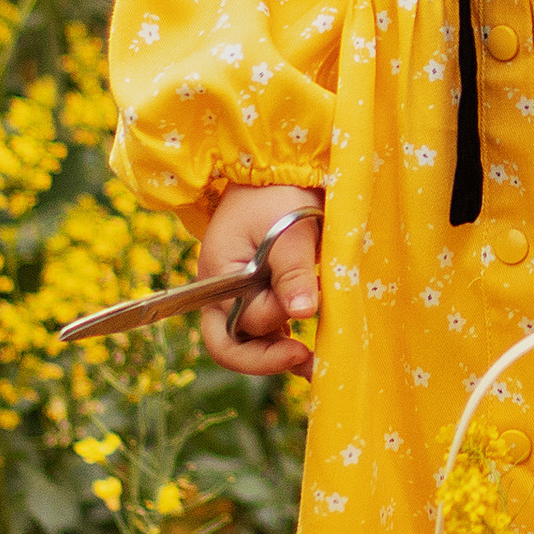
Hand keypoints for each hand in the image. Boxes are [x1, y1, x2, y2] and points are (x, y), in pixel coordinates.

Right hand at [191, 184, 322, 377]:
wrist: (279, 169)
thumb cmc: (278, 193)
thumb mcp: (287, 228)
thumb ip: (291, 270)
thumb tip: (301, 313)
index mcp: (217, 278)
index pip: (234, 328)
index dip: (268, 330)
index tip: (303, 316)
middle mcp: (223, 294)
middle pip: (233, 344)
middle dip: (267, 357)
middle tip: (306, 359)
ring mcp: (241, 295)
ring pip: (252, 341)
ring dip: (279, 354)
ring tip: (316, 364)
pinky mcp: (262, 292)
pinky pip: (268, 328)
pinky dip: (286, 340)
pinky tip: (313, 350)